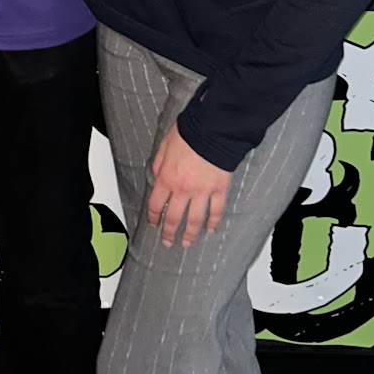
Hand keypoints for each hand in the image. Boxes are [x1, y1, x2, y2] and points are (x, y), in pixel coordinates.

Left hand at [146, 121, 230, 248]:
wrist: (212, 130)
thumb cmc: (189, 134)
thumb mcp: (164, 146)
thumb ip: (158, 164)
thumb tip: (156, 176)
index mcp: (166, 178)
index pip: (156, 205)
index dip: (153, 217)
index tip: (154, 224)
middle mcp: (182, 189)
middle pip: (173, 218)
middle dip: (169, 233)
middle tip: (168, 242)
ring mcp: (202, 191)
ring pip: (194, 220)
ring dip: (189, 234)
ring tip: (187, 243)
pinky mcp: (219, 189)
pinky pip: (216, 211)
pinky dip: (213, 222)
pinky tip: (210, 229)